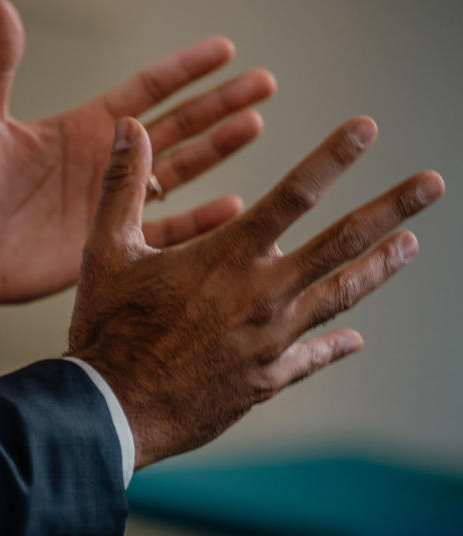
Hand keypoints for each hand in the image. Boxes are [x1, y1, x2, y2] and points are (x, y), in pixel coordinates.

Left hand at [0, 0, 276, 303]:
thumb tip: (3, 6)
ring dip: (218, 149)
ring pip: (181, 170)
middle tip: (264, 83)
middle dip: (220, 103)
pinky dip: (200, 220)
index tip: (226, 49)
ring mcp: (117, 203)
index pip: (147, 91)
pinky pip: (168, 230)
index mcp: (86, 129)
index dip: (186, 69)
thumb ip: (1, 69)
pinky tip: (233, 206)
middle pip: (177, 125)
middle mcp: (109, 161)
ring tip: (257, 124)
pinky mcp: (116, 244)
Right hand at [69, 116, 444, 469]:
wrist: (114, 408)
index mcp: (226, 257)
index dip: (333, 157)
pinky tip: (357, 341)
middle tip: (433, 183)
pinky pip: (314, 356)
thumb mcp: (106, 249)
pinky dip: (337, 346)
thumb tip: (131, 127)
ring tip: (412, 244)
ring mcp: (271, 340)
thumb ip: (123, 185)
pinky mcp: (267, 379)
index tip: (367, 128)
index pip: (294, 195)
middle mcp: (262, 294)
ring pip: (340, 296)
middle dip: (391, 208)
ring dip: (380, 267)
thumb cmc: (107, 327)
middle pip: (341, 244)